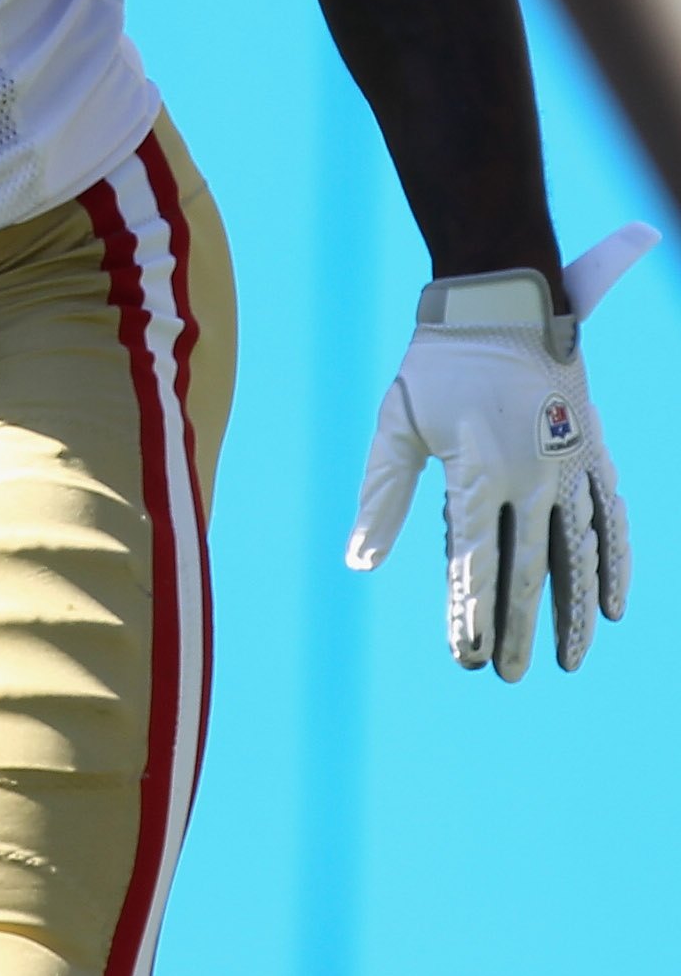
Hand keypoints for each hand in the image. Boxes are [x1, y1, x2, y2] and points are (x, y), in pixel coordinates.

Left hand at [347, 224, 653, 679]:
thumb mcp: (396, 421)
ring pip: (576, 555)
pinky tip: (615, 606)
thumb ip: (381, 496)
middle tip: (506, 675)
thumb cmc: (436, 362)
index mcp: (476, 471)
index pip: (472, 561)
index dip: (469, 613)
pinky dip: (616, 563)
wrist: (502, 300)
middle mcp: (528, 476)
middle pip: (525, 570)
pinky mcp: (590, 453)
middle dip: (514, 628)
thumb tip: (359, 562)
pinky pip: (611, 518)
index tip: (463, 656)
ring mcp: (566, 466)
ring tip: (568, 660)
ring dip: (574, 612)